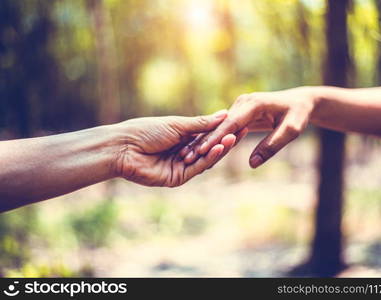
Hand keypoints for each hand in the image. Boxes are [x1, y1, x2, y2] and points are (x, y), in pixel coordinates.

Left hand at [112, 110, 246, 186]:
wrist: (124, 147)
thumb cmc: (146, 131)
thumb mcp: (177, 125)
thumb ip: (201, 124)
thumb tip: (223, 114)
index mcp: (182, 138)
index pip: (207, 136)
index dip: (222, 130)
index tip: (239, 122)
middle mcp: (183, 153)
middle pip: (209, 149)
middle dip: (225, 141)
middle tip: (242, 131)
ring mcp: (181, 166)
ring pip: (204, 160)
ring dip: (219, 150)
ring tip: (232, 139)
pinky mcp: (177, 178)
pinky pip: (196, 169)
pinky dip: (208, 159)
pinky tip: (218, 149)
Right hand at [181, 87, 315, 167]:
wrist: (301, 102)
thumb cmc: (298, 115)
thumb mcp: (291, 131)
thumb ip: (272, 146)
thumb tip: (253, 164)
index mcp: (254, 104)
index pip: (231, 123)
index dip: (215, 138)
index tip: (201, 151)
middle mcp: (243, 102)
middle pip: (219, 125)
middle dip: (203, 141)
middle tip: (186, 157)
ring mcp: (240, 106)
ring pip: (219, 126)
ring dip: (204, 141)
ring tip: (187, 156)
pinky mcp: (240, 112)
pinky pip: (224, 127)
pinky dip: (213, 139)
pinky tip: (200, 151)